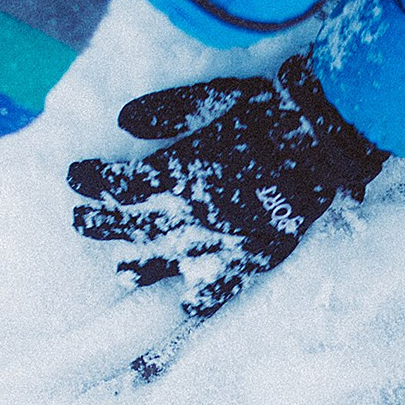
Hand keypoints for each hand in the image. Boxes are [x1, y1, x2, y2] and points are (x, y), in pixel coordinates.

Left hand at [69, 55, 388, 316]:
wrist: (330, 134)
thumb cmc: (272, 108)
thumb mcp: (217, 94)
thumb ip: (167, 110)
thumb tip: (122, 121)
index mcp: (186, 170)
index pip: (125, 183)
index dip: (94, 181)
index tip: (74, 177)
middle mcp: (198, 210)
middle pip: (138, 225)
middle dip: (102, 224)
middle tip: (78, 222)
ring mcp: (226, 237)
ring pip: (172, 260)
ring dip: (141, 267)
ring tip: (120, 273)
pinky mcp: (257, 254)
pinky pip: (225, 287)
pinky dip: (203, 300)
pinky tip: (183, 309)